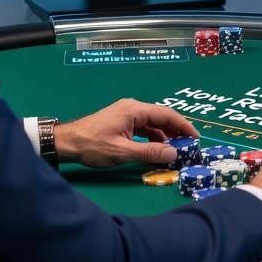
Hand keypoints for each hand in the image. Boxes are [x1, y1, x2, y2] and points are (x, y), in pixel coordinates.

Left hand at [53, 99, 198, 168]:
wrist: (66, 143)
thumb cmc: (92, 145)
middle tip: (189, 146)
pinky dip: (153, 138)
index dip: (183, 126)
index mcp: (134, 110)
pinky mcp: (121, 123)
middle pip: (161, 117)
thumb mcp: (123, 151)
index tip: (195, 138)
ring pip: (152, 124)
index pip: (166, 114)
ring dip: (164, 136)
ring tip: (175, 150)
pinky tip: (156, 149)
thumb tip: (174, 153)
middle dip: (176, 131)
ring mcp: (126, 115)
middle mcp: (132, 108)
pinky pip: (143, 128)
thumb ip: (150, 152)